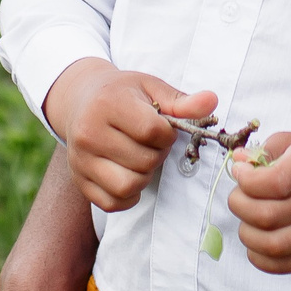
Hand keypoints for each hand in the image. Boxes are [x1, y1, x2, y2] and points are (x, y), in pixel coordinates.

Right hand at [45, 59, 216, 212]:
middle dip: (157, 154)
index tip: (163, 128)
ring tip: (140, 158)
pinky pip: (112, 203)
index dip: (168, 134)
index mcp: (108, 104)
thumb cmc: (122, 94)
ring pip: (128, 185)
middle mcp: (88, 134)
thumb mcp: (151, 88)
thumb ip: (181, 101)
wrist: (80, 100)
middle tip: (151, 143)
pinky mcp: (79, 181)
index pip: (152, 131)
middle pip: (143, 161)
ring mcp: (80, 160)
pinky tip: (129, 174)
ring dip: (144, 176)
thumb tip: (211, 101)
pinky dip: (128, 195)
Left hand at [226, 132, 290, 273]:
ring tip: (246, 219)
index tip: (241, 173)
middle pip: (267, 215)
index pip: (274, 182)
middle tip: (238, 197)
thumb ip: (265, 149)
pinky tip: (256, 239)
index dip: (246, 180)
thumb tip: (238, 161)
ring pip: (271, 245)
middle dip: (239, 206)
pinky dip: (257, 255)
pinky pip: (279, 265)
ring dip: (246, 233)